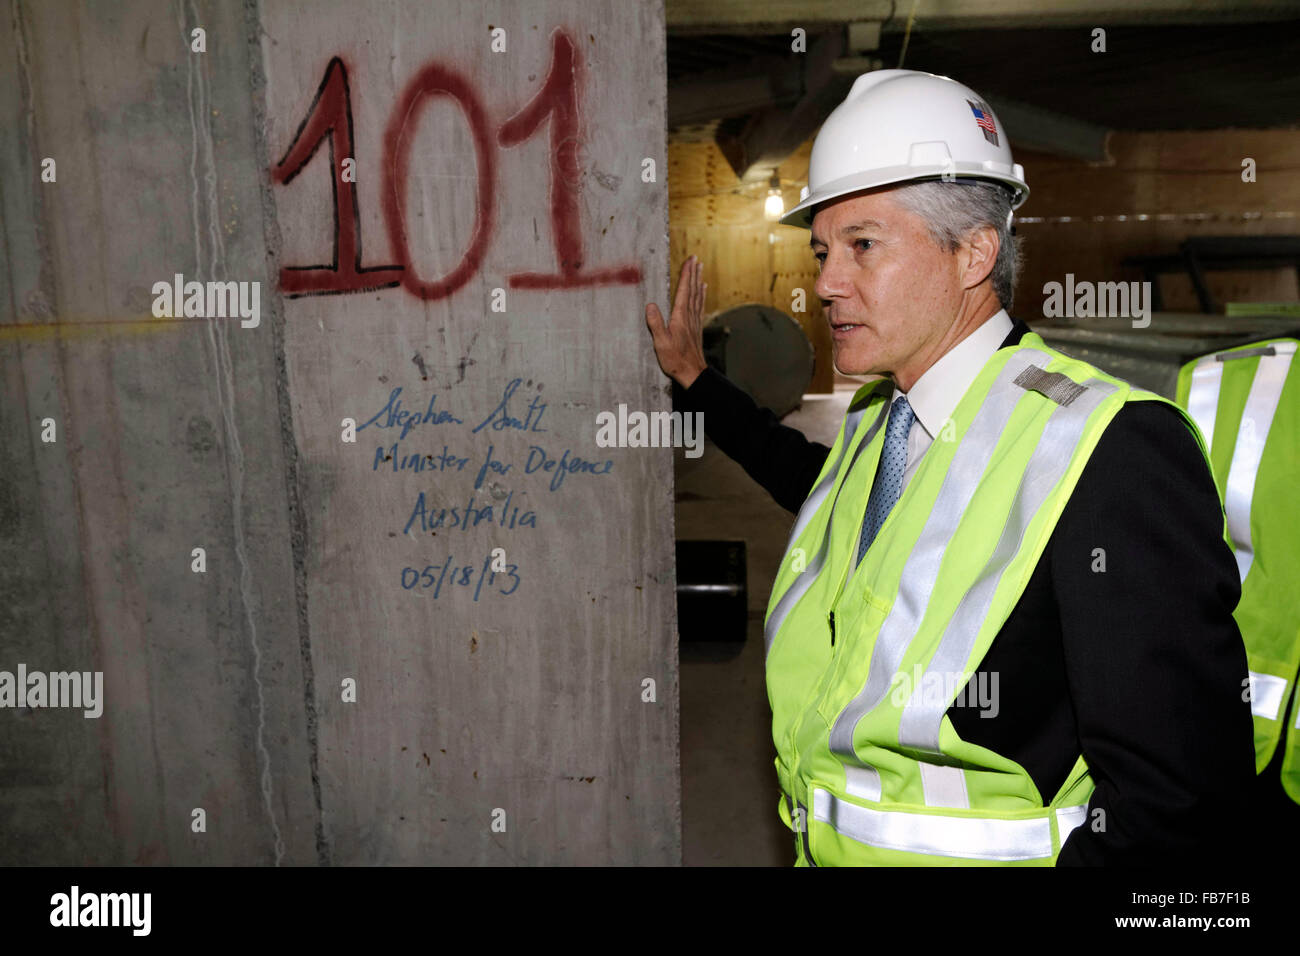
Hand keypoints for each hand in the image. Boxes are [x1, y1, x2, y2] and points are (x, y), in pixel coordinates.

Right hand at [645, 255, 707, 388]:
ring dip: (698, 281)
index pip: (683, 291)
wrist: (692, 372)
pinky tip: (703, 290)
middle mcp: (689, 316)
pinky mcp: (696, 327)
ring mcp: (694, 321)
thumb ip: (656, 324)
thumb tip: (650, 305)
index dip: (686, 275)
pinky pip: (699, 306)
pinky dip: (701, 295)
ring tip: (700, 268)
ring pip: (697, 296)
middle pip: (692, 290)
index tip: (690, 260)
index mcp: (680, 317)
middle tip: (695, 258)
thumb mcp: (661, 343)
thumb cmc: (675, 359)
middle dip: (693, 273)